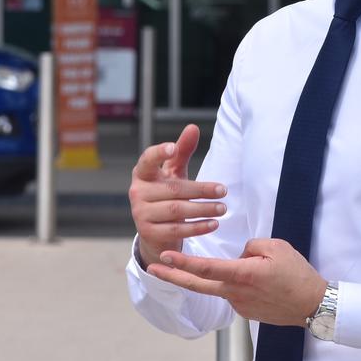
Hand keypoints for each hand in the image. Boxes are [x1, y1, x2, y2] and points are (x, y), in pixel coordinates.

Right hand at [129, 123, 227, 267]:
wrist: (154, 232)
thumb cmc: (165, 195)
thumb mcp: (173, 173)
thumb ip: (181, 152)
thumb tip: (192, 127)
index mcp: (142, 173)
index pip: (148, 160)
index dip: (159, 153)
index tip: (172, 147)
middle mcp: (137, 191)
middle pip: (173, 189)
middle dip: (201, 190)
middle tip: (223, 190)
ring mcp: (140, 213)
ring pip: (177, 210)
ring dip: (203, 209)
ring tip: (222, 208)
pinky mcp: (148, 233)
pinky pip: (177, 230)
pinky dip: (197, 227)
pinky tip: (213, 223)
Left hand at [146, 238, 326, 326]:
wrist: (314, 305)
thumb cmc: (297, 273)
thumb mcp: (275, 246)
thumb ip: (249, 246)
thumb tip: (238, 254)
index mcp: (242, 275)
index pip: (205, 268)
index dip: (182, 263)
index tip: (163, 257)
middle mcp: (236, 293)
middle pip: (198, 284)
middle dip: (173, 277)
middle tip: (152, 269)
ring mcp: (240, 305)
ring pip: (222, 284)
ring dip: (226, 274)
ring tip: (265, 269)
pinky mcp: (245, 312)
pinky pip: (235, 291)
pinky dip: (240, 282)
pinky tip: (263, 280)